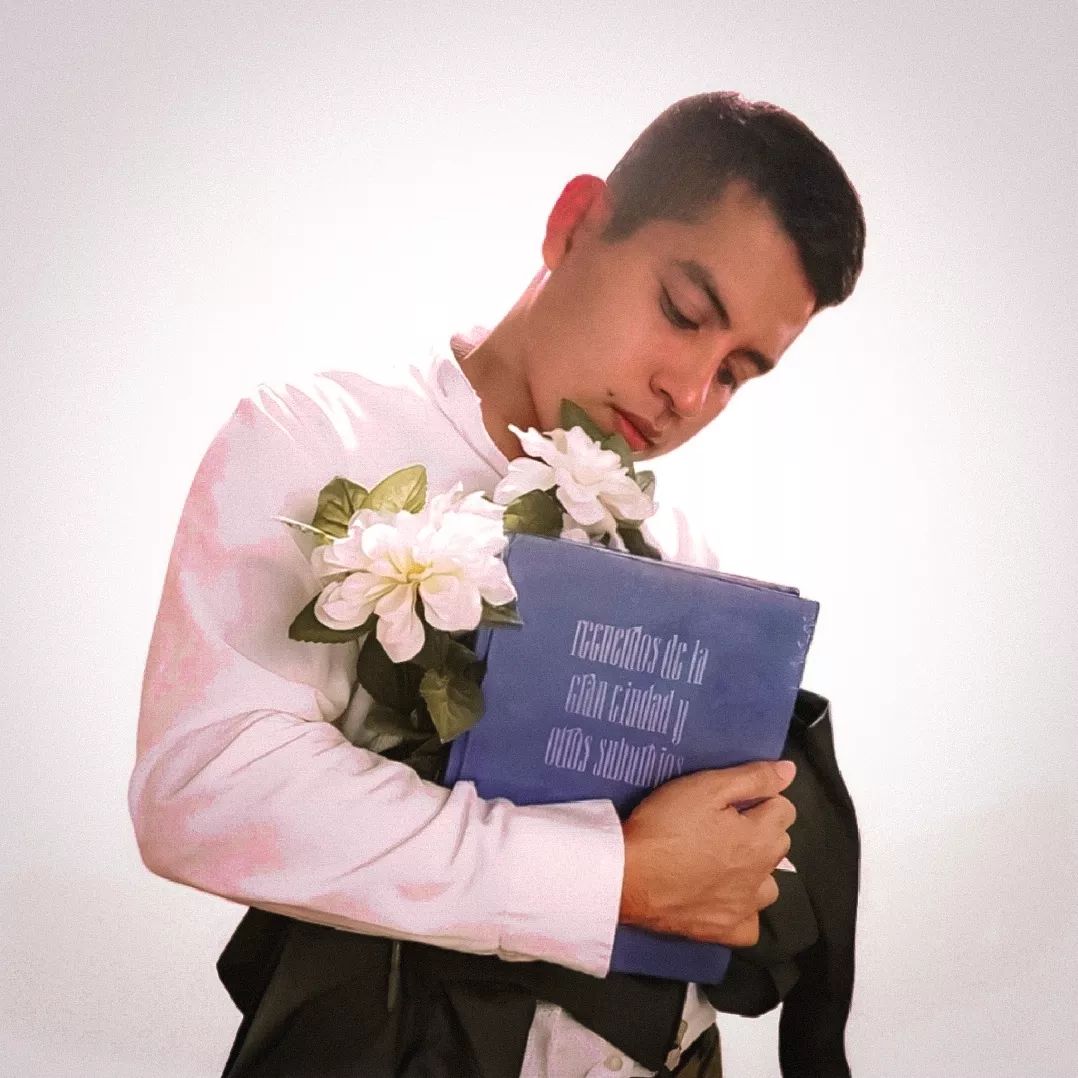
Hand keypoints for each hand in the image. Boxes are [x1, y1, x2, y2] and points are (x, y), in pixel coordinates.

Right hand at [619, 760, 795, 946]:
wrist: (627, 875)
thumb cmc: (665, 825)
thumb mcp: (705, 787)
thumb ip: (752, 778)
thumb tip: (789, 771)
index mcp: (761, 838)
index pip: (784, 809)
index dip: (758, 797)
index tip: (730, 800)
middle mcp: (762, 875)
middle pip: (778, 844)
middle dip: (759, 830)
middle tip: (721, 823)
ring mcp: (745, 908)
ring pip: (769, 884)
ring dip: (755, 870)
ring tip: (722, 859)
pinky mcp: (724, 931)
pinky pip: (751, 924)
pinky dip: (743, 910)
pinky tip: (724, 897)